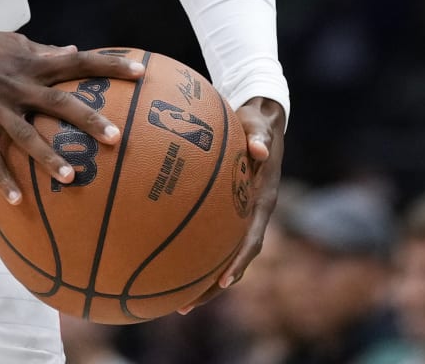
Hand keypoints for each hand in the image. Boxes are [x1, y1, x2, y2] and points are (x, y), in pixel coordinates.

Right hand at [0, 25, 145, 204]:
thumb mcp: (9, 42)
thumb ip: (41, 50)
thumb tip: (74, 50)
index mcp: (29, 62)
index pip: (77, 61)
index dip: (110, 67)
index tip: (142, 74)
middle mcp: (17, 83)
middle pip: (59, 102)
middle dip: (88, 120)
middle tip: (116, 138)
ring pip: (27, 135)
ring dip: (49, 157)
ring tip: (71, 179)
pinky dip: (4, 179)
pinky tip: (19, 201)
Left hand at [180, 96, 285, 313]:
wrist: (262, 119)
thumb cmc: (256, 121)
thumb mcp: (259, 124)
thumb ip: (259, 135)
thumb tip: (258, 149)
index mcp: (262, 201)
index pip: (252, 239)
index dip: (238, 262)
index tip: (223, 280)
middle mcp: (251, 214)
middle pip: (234, 260)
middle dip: (212, 286)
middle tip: (185, 306)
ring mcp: (239, 214)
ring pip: (220, 254)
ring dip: (200, 278)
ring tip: (172, 300)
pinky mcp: (225, 209)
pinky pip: (208, 234)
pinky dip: (191, 249)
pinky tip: (162, 257)